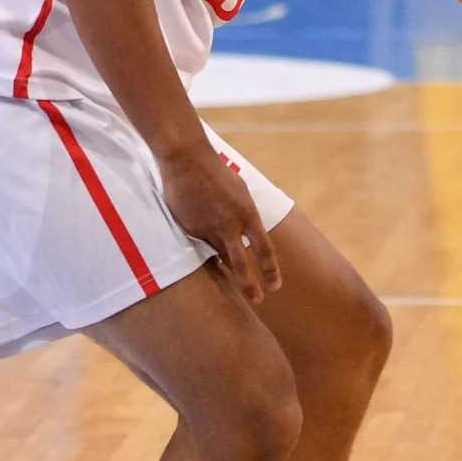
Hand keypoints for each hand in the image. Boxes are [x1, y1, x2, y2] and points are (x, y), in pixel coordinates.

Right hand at [157, 142, 280, 305]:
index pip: (263, 249)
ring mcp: (207, 228)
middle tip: (257, 300)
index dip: (270, 270)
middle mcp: (229, 224)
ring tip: (230, 281)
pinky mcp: (188, 228)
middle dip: (249, 285)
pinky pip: (199, 244)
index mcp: (247, 214)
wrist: (187, 160)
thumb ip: (245, 217)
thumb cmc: (217, 174)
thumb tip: (249, 236)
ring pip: (218, 255)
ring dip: (225, 268)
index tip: (275, 286)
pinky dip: (204, 244)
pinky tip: (201, 237)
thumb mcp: (241, 194)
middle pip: (241, 263)